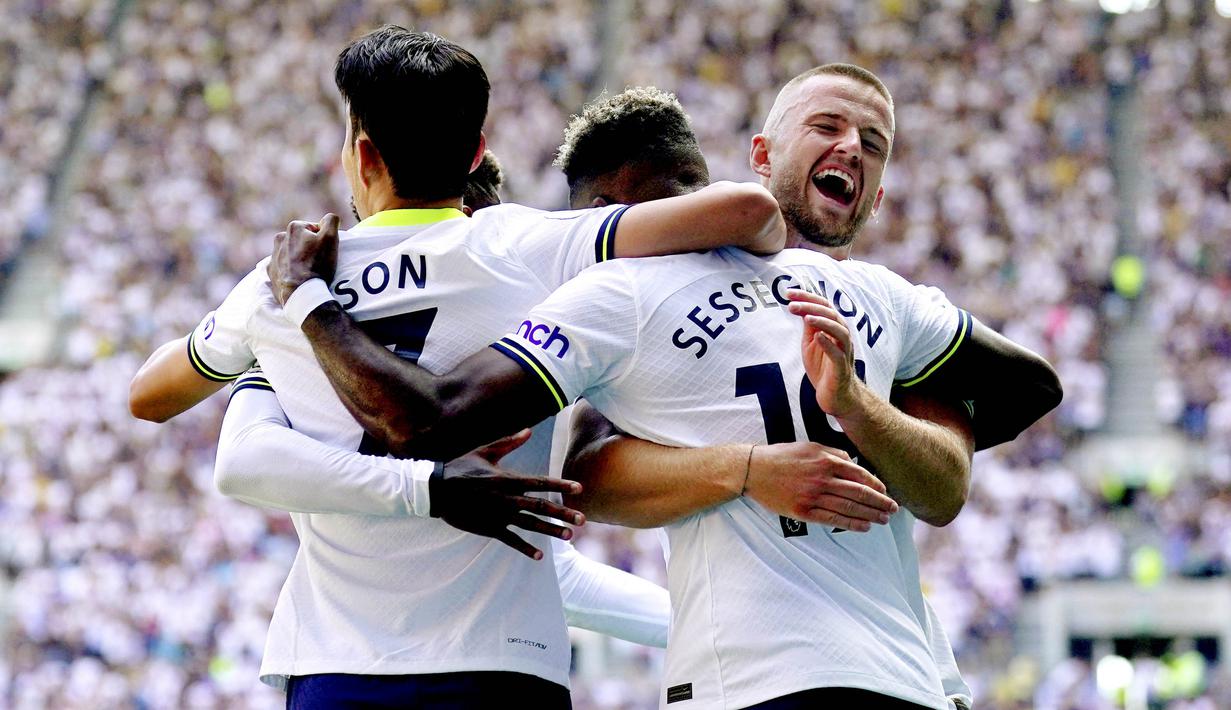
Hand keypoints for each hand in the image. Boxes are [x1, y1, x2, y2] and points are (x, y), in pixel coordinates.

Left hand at [268, 213, 340, 304]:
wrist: (301, 293)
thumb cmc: (317, 264)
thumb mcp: (331, 238)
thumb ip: (331, 221)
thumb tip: (329, 218)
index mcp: (294, 227)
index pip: (315, 229)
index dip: (323, 240)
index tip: (325, 251)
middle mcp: (280, 238)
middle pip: (302, 240)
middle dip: (309, 248)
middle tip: (319, 262)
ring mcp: (273, 256)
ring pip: (292, 253)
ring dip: (300, 259)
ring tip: (309, 272)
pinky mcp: (271, 272)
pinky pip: (283, 268)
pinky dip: (290, 271)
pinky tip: (299, 279)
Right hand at [432, 429, 586, 559]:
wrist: (435, 489)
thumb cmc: (460, 467)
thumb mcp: (485, 452)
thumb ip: (509, 443)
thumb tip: (529, 431)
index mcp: (508, 479)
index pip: (540, 483)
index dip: (561, 485)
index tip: (579, 488)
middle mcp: (507, 498)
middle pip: (541, 506)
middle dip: (563, 513)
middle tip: (583, 519)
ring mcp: (498, 515)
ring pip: (530, 524)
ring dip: (550, 530)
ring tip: (569, 536)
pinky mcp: (488, 528)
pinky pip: (510, 539)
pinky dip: (524, 548)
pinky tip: (539, 555)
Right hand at [743, 441, 897, 531]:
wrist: (753, 470)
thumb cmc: (782, 456)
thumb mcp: (809, 446)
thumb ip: (833, 453)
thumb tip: (854, 463)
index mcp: (825, 460)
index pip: (859, 474)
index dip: (876, 485)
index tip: (886, 492)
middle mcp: (822, 478)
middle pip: (859, 493)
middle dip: (880, 503)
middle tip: (893, 510)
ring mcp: (813, 496)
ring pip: (849, 508)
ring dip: (870, 515)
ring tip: (883, 520)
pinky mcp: (803, 511)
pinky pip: (833, 520)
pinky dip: (851, 524)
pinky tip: (864, 527)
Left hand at [786, 289, 861, 417]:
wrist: (836, 396)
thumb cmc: (824, 368)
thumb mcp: (811, 344)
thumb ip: (809, 327)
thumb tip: (800, 307)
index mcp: (834, 329)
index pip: (823, 306)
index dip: (807, 297)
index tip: (788, 292)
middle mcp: (842, 337)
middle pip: (831, 314)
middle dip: (811, 306)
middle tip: (792, 304)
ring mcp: (844, 352)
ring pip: (839, 331)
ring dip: (823, 322)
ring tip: (806, 317)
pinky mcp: (841, 368)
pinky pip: (838, 354)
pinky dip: (828, 344)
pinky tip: (817, 337)